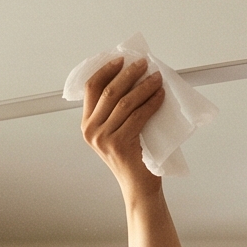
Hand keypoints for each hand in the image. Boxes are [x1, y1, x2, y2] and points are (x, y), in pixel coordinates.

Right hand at [80, 56, 165, 198]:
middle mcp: (91, 131)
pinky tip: (160, 95)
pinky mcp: (119, 144)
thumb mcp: (116, 132)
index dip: (106, 70)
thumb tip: (132, 79)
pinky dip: (151, 102)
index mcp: (87, 124)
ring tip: (156, 78)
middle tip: (143, 64)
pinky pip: (138, 116)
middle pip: (108, 92)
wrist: (138, 186)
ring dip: (143, 86)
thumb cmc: (132, 158)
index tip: (121, 59)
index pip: (91, 88)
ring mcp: (103, 138)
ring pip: (124, 102)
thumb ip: (115, 112)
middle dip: (128, 74)